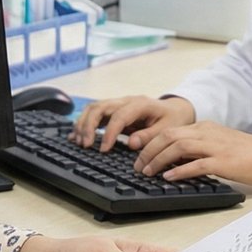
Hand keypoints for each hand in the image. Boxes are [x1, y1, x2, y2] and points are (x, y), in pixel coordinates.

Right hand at [72, 94, 193, 150]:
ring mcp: (118, 104)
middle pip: (100, 107)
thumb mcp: (168, 129)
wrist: (175, 109)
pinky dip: (83, 124)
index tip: (103, 150)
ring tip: (78, 142)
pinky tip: (76, 136)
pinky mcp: (114, 111)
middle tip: (85, 145)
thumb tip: (131, 143)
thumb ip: (149, 136)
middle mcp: (126, 101)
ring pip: (93, 108)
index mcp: (140, 104)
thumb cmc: (173, 119)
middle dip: (89, 126)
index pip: (119, 116)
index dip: (109, 133)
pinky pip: (94, 114)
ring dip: (83, 124)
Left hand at [134, 122, 251, 185]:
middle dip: (148, 150)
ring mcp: (215, 146)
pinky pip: (196, 164)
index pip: (169, 130)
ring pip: (178, 147)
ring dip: (159, 160)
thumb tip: (173, 160)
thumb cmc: (246, 153)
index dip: (150, 143)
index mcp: (204, 127)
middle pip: (168, 135)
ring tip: (148, 172)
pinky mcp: (223, 161)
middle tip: (137, 166)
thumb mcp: (217, 144)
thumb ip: (197, 149)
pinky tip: (168, 177)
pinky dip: (179, 170)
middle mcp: (207, 133)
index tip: (140, 156)